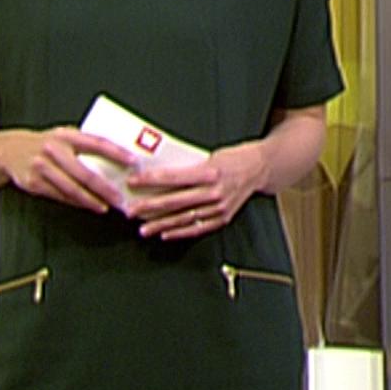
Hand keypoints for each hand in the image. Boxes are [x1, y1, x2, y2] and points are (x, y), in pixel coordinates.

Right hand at [0, 127, 133, 213]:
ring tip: (106, 206)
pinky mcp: (34, 183)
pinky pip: (60, 196)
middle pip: (85, 173)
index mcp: (66, 135)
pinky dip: (76, 203)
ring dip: (91, 200)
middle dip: (105, 188)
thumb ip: (85, 143)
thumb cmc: (44, 143)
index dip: (116, 152)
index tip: (133, 161)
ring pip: (72, 189)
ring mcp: (42, 168)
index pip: (96, 143)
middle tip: (120, 198)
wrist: (9, 150)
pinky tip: (89, 205)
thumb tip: (116, 155)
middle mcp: (53, 150)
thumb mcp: (63, 135)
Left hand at [125, 143, 268, 241]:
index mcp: (210, 171)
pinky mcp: (223, 218)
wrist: (260, 168)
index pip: (174, 177)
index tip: (132, 182)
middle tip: (130, 211)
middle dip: (149, 207)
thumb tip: (157, 176)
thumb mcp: (210, 156)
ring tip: (143, 229)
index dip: (151, 181)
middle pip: (175, 201)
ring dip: (161, 224)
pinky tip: (165, 234)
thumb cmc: (232, 158)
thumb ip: (188, 168)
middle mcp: (215, 191)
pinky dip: (180, 232)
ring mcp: (220, 207)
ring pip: (184, 218)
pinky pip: (198, 228)